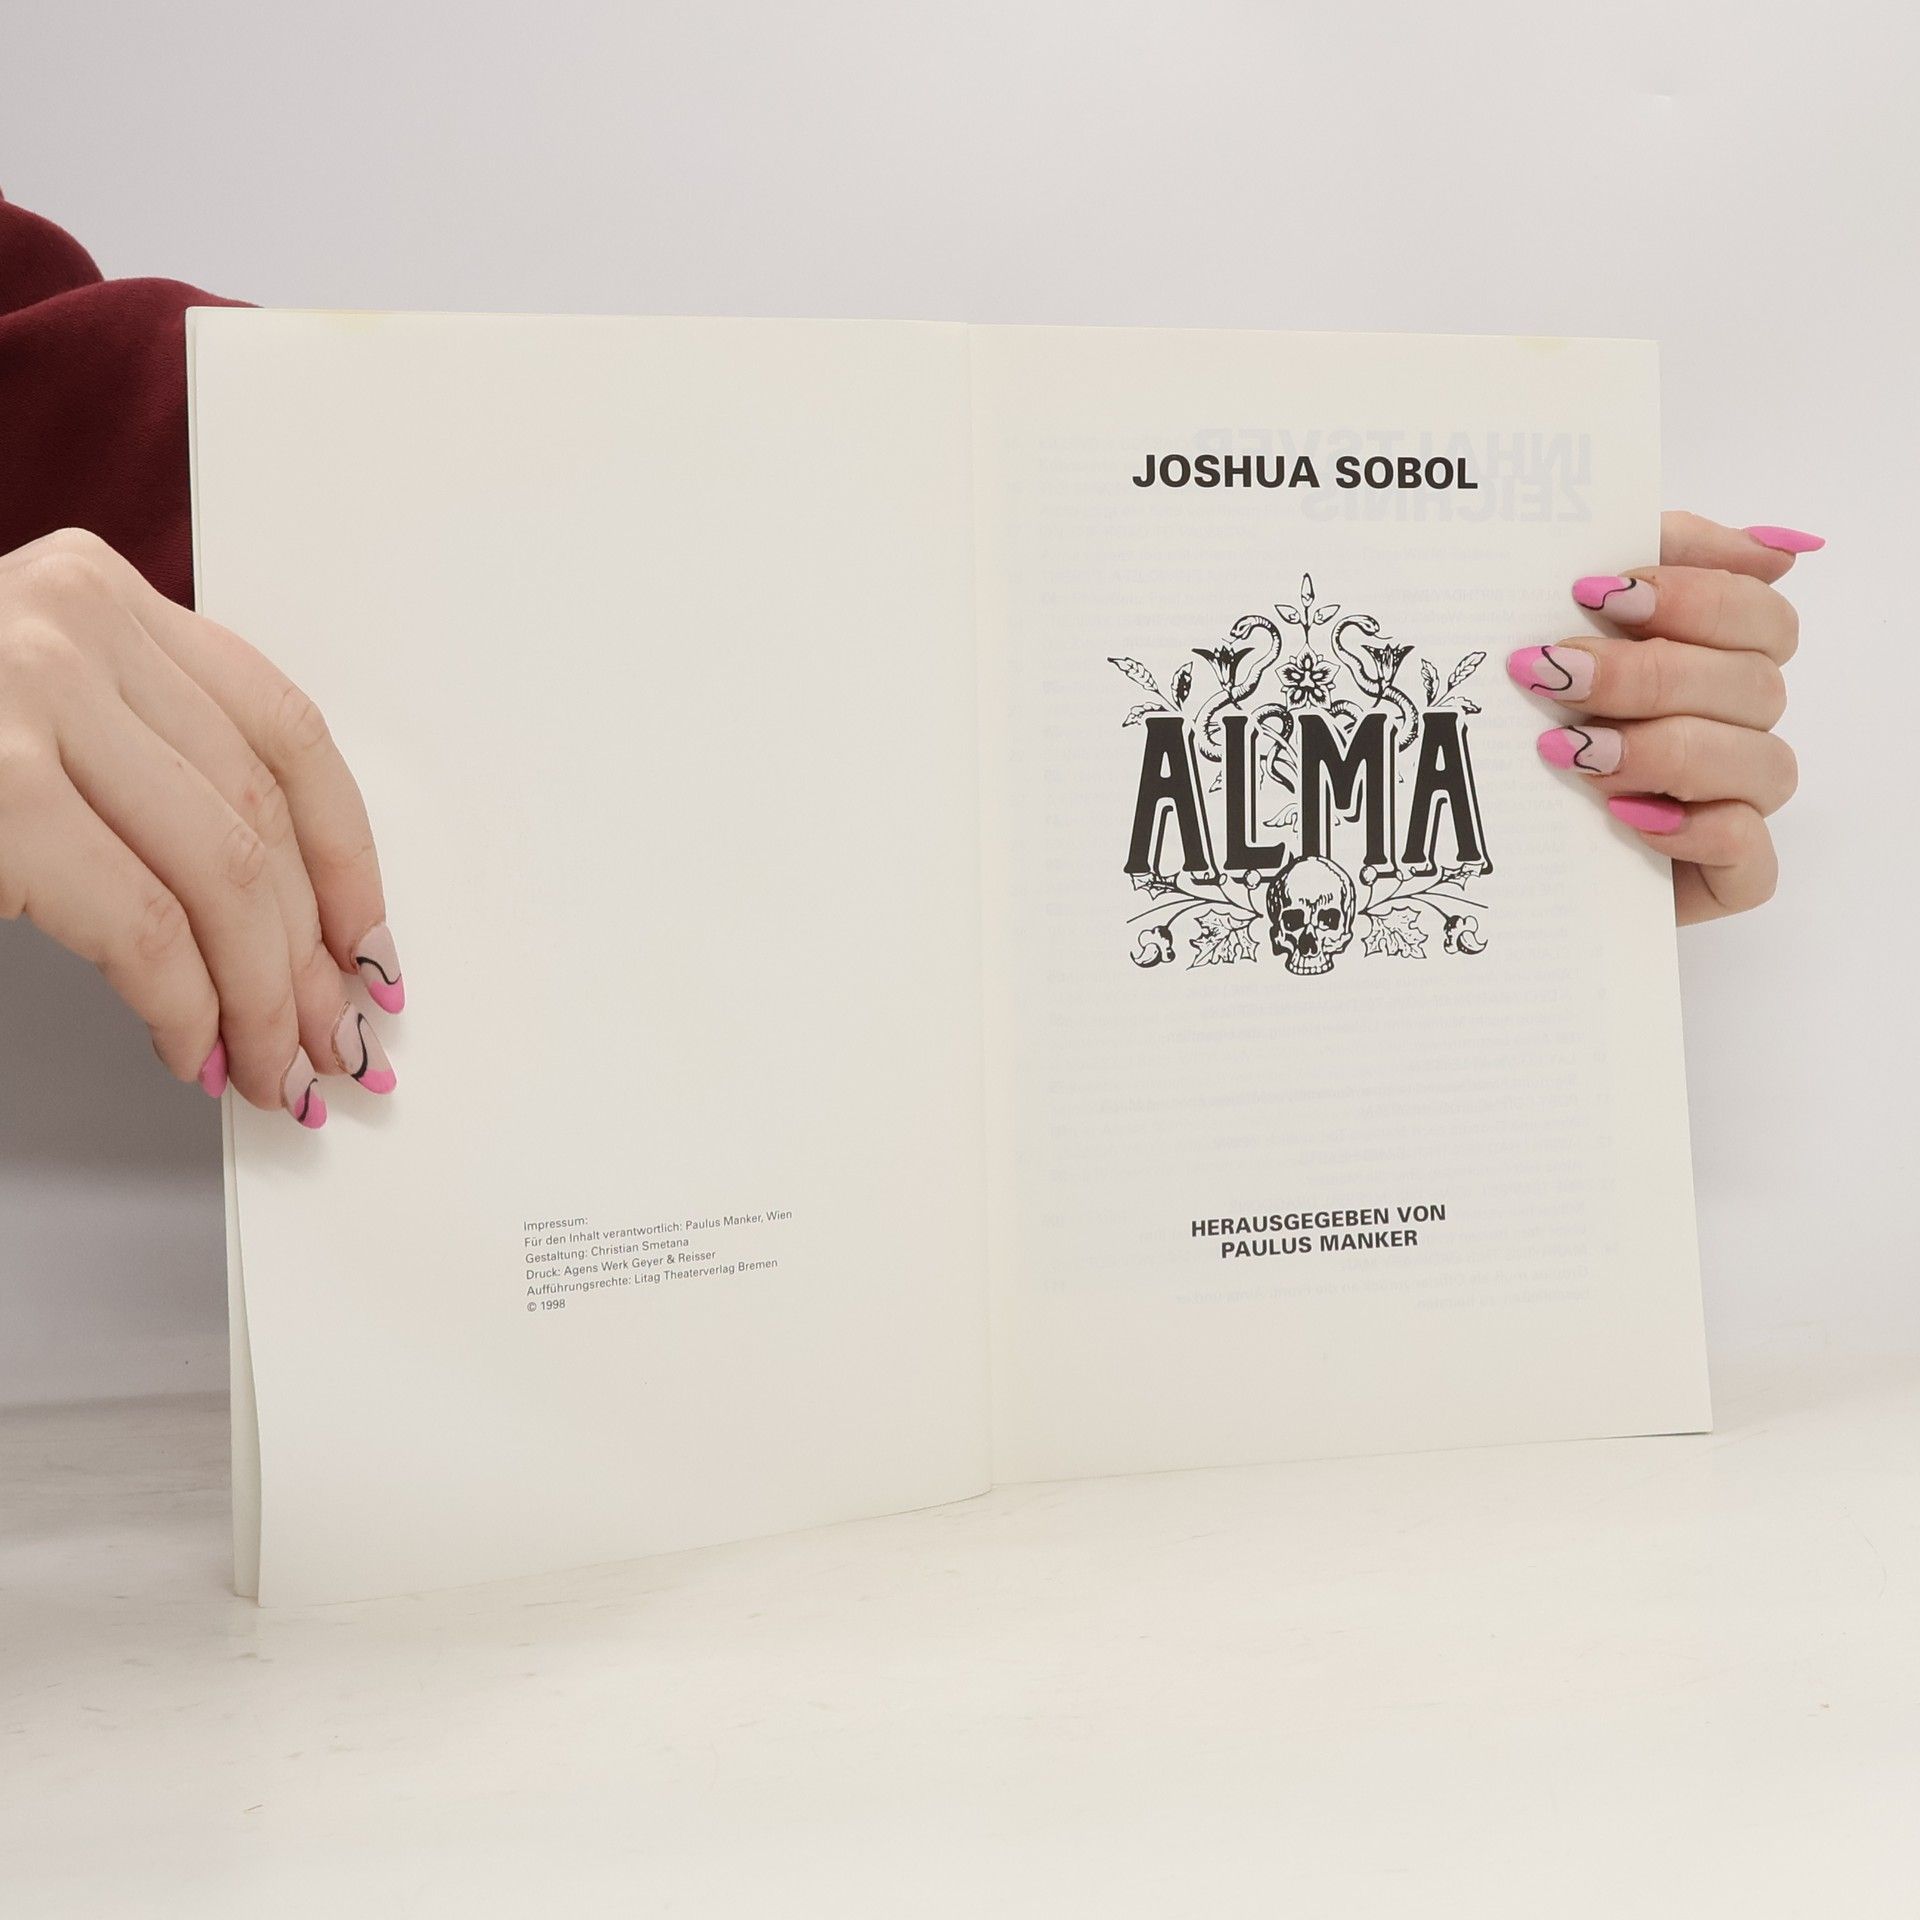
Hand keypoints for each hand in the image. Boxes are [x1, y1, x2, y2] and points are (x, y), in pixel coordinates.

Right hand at [0, 528, 403, 1125]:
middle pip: (263, 817)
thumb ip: (143, 773)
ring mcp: (25, 696)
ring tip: (272, 1068)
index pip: (288, 733)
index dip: (348, 857)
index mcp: (97, 598)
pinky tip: (192, 1051)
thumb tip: (283, 925)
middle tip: (331, 1040)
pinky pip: (146, 927)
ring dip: (263, 998)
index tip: (368, 942)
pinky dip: (186, 1009)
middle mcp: (71, 625)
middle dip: (311, 954)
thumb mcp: (32, 722)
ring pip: (225, 877)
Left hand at [1508, 511, 1818, 924]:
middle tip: (1554, 674)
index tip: (1597, 592)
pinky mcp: (1723, 874)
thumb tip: (1768, 543)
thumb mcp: (1560, 624)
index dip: (1693, 595)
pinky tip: (1623, 816)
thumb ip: (1644, 557)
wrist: (1485, 835)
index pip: (1758, 612)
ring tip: (1571, 753)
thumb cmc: (1525, 718)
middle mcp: (1737, 725)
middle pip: (1754, 683)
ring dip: (1663, 749)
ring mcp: (1737, 801)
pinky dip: (1692, 830)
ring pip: (1760, 762)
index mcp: (1718, 658)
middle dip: (1650, 674)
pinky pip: (1747, 850)